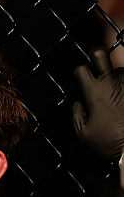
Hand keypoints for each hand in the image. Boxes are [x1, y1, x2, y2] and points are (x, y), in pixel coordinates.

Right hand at [73, 46, 123, 163]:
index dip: (79, 73)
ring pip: (120, 69)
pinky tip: (122, 101)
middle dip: (95, 55)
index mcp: (94, 92)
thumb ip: (77, 115)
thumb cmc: (112, 142)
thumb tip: (78, 104)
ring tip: (116, 92)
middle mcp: (112, 82)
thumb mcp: (84, 134)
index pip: (81, 69)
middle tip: (96, 62)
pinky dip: (123, 88)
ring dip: (116, 77)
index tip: (81, 80)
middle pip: (100, 54)